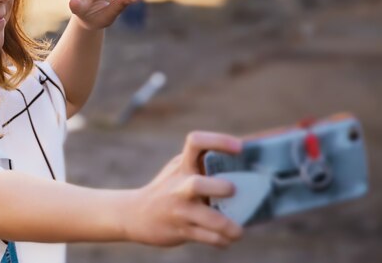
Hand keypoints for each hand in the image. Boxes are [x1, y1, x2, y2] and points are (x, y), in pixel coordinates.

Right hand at [124, 131, 243, 247]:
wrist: (136, 213)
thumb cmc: (169, 188)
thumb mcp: (180, 169)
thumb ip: (203, 163)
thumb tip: (246, 162)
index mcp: (182, 165)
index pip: (196, 141)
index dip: (218, 141)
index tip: (240, 147)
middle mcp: (179, 186)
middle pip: (198, 185)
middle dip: (219, 188)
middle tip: (233, 190)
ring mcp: (180, 210)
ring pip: (208, 219)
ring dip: (229, 226)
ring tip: (238, 230)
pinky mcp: (181, 230)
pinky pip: (207, 238)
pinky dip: (222, 239)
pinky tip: (226, 238)